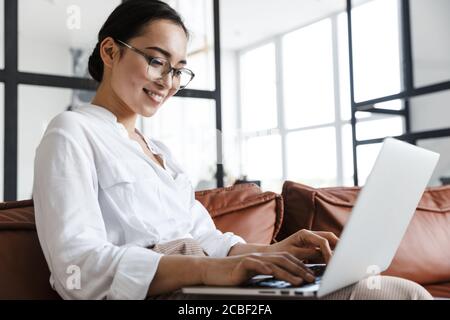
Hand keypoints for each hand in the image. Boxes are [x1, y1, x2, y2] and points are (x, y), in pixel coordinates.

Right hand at [200, 252, 315, 286]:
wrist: (212, 271)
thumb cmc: (233, 275)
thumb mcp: (253, 275)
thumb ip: (267, 274)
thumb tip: (284, 280)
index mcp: (265, 259)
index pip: (287, 260)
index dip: (300, 266)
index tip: (311, 274)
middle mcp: (261, 257)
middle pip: (284, 260)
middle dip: (300, 269)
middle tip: (311, 278)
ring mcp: (252, 259)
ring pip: (274, 264)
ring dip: (288, 272)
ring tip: (299, 280)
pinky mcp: (242, 264)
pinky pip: (256, 265)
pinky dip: (265, 268)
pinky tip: (273, 273)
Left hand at [268, 229, 338, 263]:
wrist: (272, 253)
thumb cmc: (280, 253)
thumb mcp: (294, 254)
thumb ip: (309, 253)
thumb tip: (323, 255)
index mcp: (304, 234)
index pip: (322, 241)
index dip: (329, 251)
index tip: (333, 261)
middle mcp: (309, 234)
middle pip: (329, 237)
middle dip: (338, 245)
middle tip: (345, 257)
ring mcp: (312, 239)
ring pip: (329, 241)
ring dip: (336, 248)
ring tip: (343, 258)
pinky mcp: (312, 245)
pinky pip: (325, 247)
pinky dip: (331, 252)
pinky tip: (335, 259)